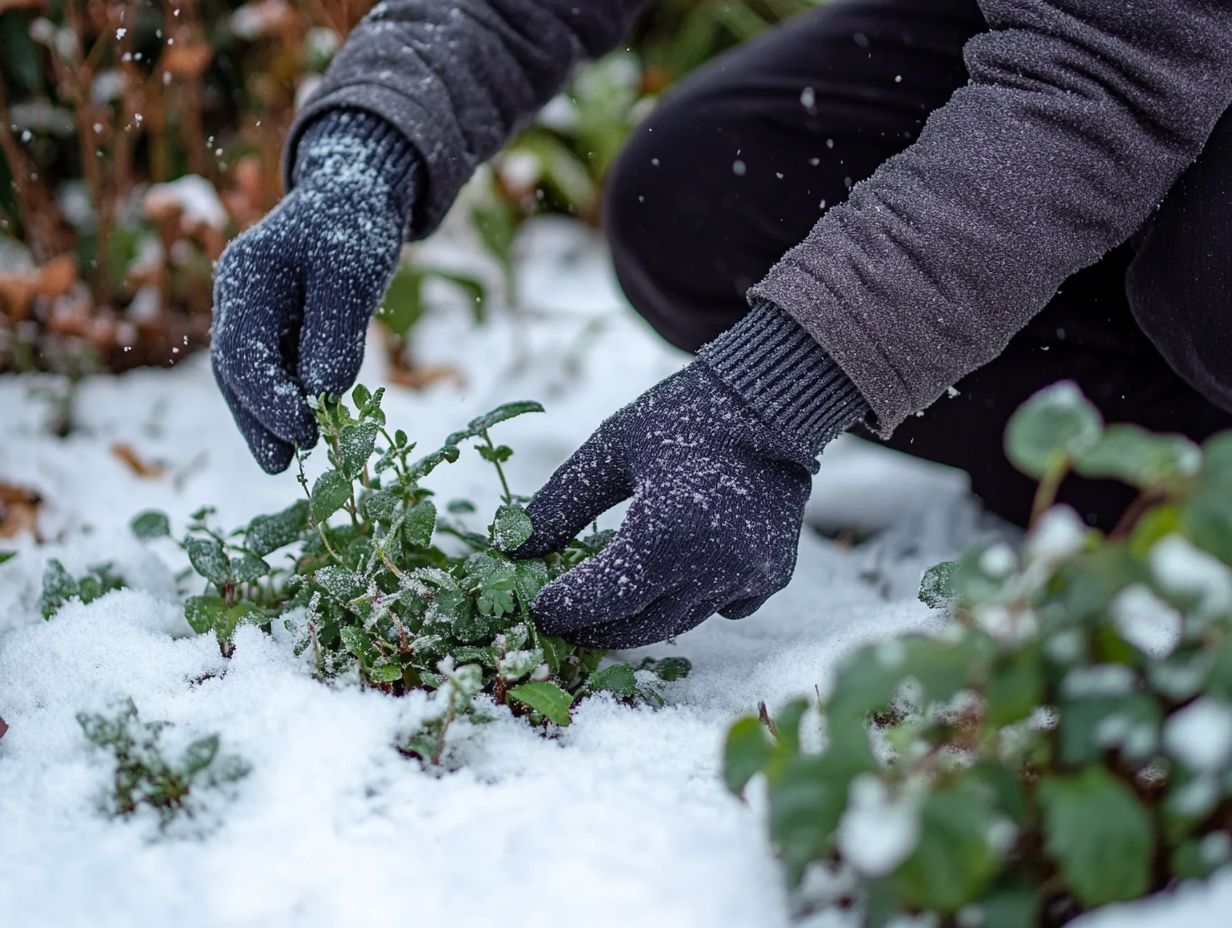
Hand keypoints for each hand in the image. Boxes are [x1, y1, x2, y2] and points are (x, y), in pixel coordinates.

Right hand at [211, 110, 417, 472]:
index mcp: (247, 276)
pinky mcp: (271, 327)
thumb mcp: (351, 276)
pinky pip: (270, 370)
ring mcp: (250, 312)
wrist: (354, 197)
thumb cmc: (354, 229)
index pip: (243, 351)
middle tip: (284, 465)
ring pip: (249, 376)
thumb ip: (334, 332)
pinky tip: (301, 431)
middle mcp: (237, 297)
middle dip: (259, 420)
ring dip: (267, 419)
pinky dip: (283, 401)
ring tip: (288, 460)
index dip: (268, 399)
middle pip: (236, 371)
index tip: (303, 432)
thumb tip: (320, 391)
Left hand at [515, 362, 820, 648]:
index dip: (565, 609)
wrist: (770, 402)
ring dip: (641, 619)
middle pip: (641, 625)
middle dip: (597, 628)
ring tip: (608, 608)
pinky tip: (673, 579)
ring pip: (681, 622)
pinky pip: (724, 607)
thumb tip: (513, 546)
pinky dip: (693, 601)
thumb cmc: (681, 416)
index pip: (602, 597)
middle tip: (566, 621)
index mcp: (667, 531)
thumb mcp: (610, 450)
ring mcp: (749, 575)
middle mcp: (713, 564)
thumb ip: (561, 503)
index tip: (539, 608)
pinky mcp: (772, 574)